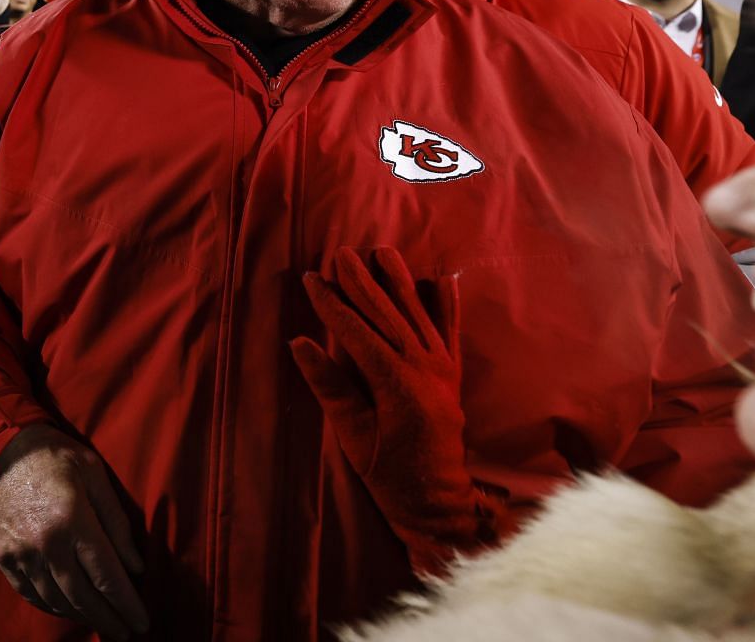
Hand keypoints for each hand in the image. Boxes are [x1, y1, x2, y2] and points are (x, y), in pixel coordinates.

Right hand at [0, 424, 148, 638]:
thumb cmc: (54, 456)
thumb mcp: (94, 475)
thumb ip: (117, 522)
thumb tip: (135, 567)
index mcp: (73, 521)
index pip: (107, 577)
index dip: (126, 604)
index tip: (142, 622)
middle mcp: (46, 544)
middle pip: (83, 597)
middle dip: (108, 619)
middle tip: (125, 632)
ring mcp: (20, 554)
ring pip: (56, 601)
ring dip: (82, 616)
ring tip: (100, 621)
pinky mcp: (3, 557)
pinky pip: (30, 594)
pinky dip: (52, 607)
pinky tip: (68, 609)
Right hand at [290, 246, 506, 575]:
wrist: (439, 503)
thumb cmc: (388, 474)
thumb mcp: (351, 435)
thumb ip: (330, 387)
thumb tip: (301, 343)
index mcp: (395, 383)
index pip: (356, 330)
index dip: (331, 303)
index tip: (312, 278)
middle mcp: (423, 368)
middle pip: (387, 314)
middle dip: (362, 281)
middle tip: (341, 253)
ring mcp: (443, 370)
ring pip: (418, 315)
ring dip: (399, 282)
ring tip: (382, 252)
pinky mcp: (453, 376)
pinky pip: (451, 333)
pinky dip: (447, 306)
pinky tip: (444, 280)